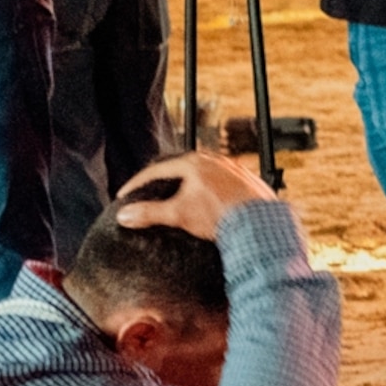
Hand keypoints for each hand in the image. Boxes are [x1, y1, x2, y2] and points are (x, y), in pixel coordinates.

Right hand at [113, 151, 272, 235]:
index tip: (125, 194)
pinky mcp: (248, 181)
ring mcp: (233, 169)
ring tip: (177, 199)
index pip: (156, 170)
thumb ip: (150, 213)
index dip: (137, 183)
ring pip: (202, 174)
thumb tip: (124, 215)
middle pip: (180, 168)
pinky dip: (209, 190)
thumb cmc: (222, 216)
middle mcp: (215, 160)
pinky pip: (222, 182)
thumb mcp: (179, 214)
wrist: (261, 224)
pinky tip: (209, 202)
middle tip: (150, 193)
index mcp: (194, 162)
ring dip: (187, 185)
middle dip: (163, 181)